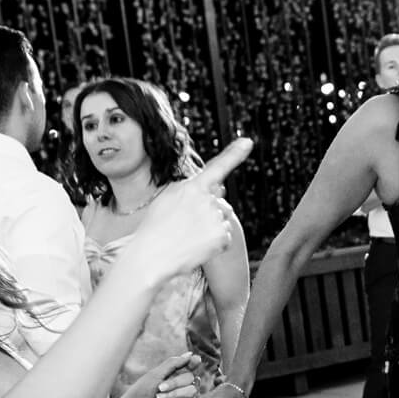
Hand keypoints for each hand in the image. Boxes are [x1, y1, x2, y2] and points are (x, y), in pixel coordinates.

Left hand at [106, 353, 198, 397]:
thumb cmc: (139, 393)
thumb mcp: (155, 374)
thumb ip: (173, 364)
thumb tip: (191, 354)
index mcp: (171, 377)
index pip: (188, 367)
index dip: (193, 363)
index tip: (196, 359)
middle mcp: (178, 388)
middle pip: (191, 378)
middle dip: (176, 382)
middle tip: (160, 387)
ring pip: (193, 390)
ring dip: (175, 393)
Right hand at [115, 138, 251, 282]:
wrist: (150, 256)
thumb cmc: (155, 229)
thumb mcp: (167, 199)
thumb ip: (192, 190)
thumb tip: (221, 188)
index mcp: (191, 187)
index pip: (216, 167)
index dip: (234, 154)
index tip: (248, 141)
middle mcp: (206, 199)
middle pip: (218, 201)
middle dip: (208, 211)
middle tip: (184, 226)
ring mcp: (215, 217)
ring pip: (222, 220)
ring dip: (210, 229)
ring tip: (187, 238)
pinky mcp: (222, 236)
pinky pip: (226, 238)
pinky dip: (215, 245)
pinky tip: (197, 248)